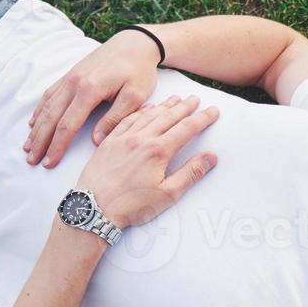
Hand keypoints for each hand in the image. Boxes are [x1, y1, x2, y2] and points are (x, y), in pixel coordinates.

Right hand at [24, 29, 162, 167]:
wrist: (134, 43)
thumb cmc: (138, 70)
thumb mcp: (135, 96)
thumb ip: (115, 119)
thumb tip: (95, 141)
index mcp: (89, 90)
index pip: (68, 125)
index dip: (57, 146)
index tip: (49, 162)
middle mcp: (74, 83)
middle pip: (51, 117)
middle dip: (40, 141)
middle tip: (31, 160)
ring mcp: (69, 77)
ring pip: (47, 106)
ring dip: (36, 128)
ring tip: (28, 146)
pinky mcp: (70, 73)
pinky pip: (49, 94)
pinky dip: (40, 109)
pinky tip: (34, 121)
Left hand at [76, 94, 218, 228]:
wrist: (94, 208)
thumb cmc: (131, 205)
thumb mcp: (167, 195)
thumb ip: (191, 173)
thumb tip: (211, 157)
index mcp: (158, 151)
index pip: (187, 129)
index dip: (202, 119)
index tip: (213, 111)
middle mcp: (141, 139)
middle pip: (168, 117)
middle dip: (185, 107)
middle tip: (196, 99)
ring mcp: (123, 138)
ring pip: (148, 115)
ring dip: (164, 105)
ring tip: (176, 98)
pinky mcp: (109, 142)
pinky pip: (127, 119)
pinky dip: (140, 110)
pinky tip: (146, 107)